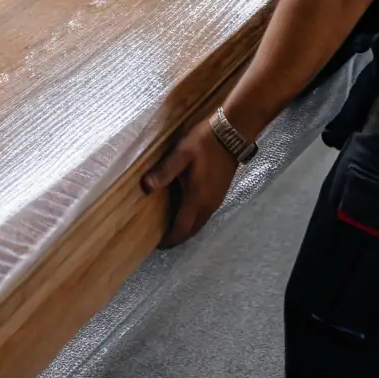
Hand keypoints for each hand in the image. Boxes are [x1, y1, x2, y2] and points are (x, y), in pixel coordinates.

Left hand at [141, 118, 237, 247]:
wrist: (233, 133)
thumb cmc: (205, 142)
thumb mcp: (182, 154)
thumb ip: (164, 171)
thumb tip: (145, 187)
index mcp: (197, 199)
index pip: (182, 228)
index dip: (171, 239)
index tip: (158, 245)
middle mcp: (209, 205)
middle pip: (192, 230)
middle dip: (178, 237)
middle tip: (162, 238)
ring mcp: (217, 200)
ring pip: (200, 223)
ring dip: (187, 229)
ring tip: (172, 227)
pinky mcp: (221, 193)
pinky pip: (205, 215)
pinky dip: (194, 220)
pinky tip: (186, 211)